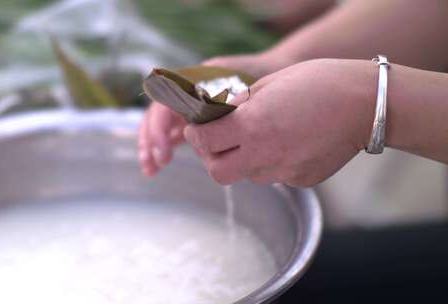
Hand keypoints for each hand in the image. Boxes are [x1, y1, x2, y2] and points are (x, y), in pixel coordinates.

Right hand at [137, 52, 292, 176]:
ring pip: (159, 124)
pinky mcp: (192, 116)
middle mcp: (184, 90)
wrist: (273, 68)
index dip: (159, 127)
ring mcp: (186, 103)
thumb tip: (203, 135)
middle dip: (150, 139)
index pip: (163, 103)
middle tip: (157, 164)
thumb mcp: (242, 90)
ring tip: (150, 170)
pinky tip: (159, 166)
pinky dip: (164, 147)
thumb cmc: (260, 76)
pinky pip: (172, 131)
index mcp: (192, 79)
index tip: (165, 149)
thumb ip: (221, 107)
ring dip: (151, 146)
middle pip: (154, 113)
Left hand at [184, 59, 376, 186]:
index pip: (203, 142)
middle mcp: (264, 154)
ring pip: (246, 175)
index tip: (198, 129)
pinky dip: (271, 163)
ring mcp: (284, 172)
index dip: (195, 135)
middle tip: (219, 142)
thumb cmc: (319, 83)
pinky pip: (274, 176)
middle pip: (218, 173)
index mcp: (252, 125)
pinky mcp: (301, 181)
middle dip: (212, 157)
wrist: (366, 104)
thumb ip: (239, 105)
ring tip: (261, 137)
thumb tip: (218, 117)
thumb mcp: (270, 84)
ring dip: (242, 160)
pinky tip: (287, 143)